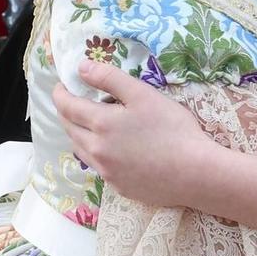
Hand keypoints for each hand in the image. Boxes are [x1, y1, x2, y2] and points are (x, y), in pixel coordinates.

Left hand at [50, 59, 211, 207]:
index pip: (67, 106)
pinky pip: (99, 168)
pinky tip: (114, 150)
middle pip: (69, 129)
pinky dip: (97, 154)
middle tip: (74, 102)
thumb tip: (81, 68)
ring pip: (81, 151)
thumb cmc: (173, 129)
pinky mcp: (119, 187)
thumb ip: (109, 78)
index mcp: (100, 124)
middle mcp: (96, 151)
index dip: (60, 93)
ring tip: (91, 125)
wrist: (196, 173)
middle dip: (67, 113)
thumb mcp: (142, 94)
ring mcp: (107, 173)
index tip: (61, 86)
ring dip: (79, 135)